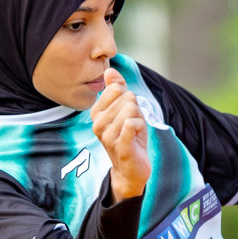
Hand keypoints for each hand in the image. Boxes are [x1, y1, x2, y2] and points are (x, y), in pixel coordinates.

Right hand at [91, 67, 149, 201]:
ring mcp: (107, 136)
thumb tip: (110, 70)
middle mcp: (98, 123)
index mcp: (97, 112)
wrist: (131, 169)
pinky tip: (137, 136)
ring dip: (139, 120)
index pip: (117, 88)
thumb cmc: (129, 137)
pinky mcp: (120, 146)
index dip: (129, 99)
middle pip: (127, 98)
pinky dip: (140, 126)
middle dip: (136, 111)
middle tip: (132, 126)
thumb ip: (116, 89)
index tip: (126, 114)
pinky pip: (132, 124)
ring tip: (134, 133)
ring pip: (131, 110)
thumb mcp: (124, 109)